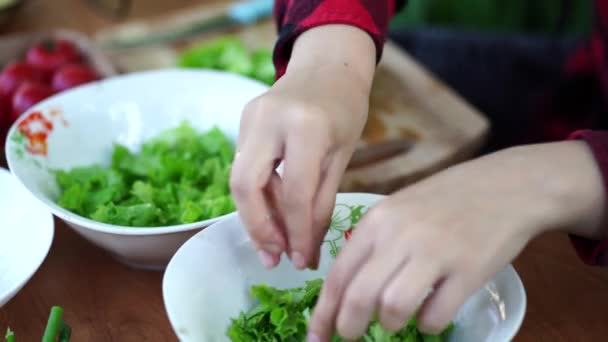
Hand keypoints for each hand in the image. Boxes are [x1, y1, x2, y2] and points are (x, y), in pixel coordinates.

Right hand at [230, 25, 376, 269]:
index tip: (301, 260)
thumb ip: (321, 202)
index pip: (294, 192)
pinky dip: (257, 196)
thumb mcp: (341, 156)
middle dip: (258, 229)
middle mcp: (270, 120)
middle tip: (274, 258)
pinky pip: (244, 167)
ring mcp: (250, 118)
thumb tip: (306, 250)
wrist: (327, 67)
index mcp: (306, 127)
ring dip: (255, 217)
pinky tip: (271, 215)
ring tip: (274, 245)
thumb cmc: (345, 111)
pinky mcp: (242, 121)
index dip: (296, 232)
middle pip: (246, 186)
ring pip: (239, 180)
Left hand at [308, 141, 605, 340]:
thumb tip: (347, 289)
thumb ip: (374, 243)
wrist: (507, 185)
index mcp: (378, 220)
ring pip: (393, 307)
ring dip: (390, 325)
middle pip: (359, 296)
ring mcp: (436, 252)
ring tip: (396, 321)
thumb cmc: (448, 199)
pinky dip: (428, 324)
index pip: (338, 274)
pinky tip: (431, 314)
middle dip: (347, 327)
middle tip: (349, 338)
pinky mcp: (469, 270)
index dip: (323, 312)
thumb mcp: (399, 208)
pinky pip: (436, 315)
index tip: (316, 336)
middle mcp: (400, 235)